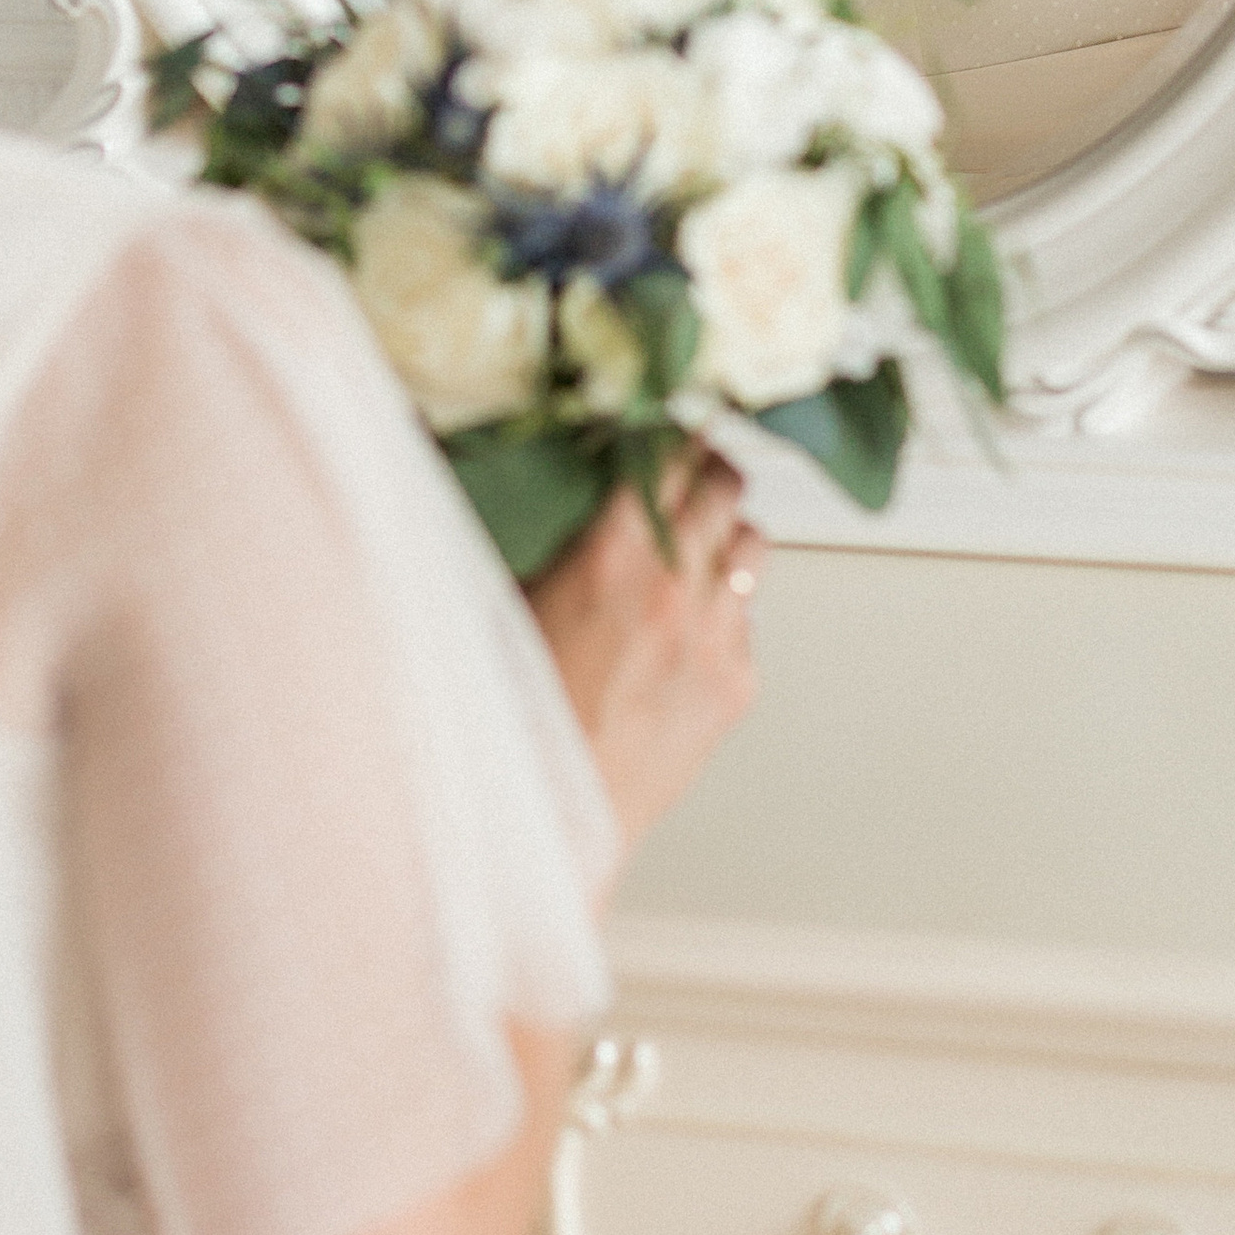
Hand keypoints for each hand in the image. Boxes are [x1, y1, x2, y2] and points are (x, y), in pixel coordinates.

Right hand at [524, 447, 761, 849]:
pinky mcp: (736, 685)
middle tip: (691, 471)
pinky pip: (749, 621)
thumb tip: (481, 463)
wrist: (551, 814)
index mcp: (608, 553)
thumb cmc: (513, 715)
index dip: (671, 429)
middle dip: (707, 471)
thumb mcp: (500, 602)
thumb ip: (530, 532)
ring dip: (726, 536)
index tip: (666, 420)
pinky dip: (725, 615)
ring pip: (753, 544)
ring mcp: (714, 636)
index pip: (667, 451)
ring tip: (697, 547)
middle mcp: (673, 585)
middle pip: (724, 484)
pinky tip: (685, 632)